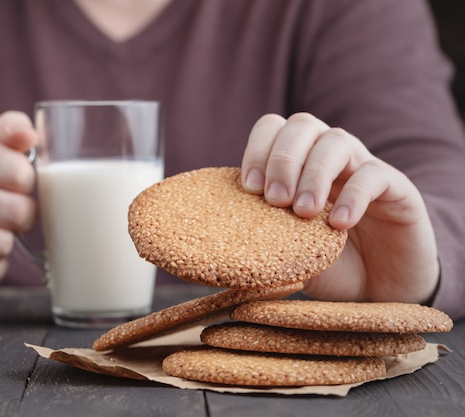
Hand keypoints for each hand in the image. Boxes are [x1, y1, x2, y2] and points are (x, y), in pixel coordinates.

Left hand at [241, 112, 438, 303]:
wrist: (381, 288)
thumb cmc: (327, 264)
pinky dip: (353, 195)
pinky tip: (338, 223)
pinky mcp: (397, 188)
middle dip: (282, 159)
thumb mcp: (286, 253)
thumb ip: (260, 241)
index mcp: (297, 164)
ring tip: (303, 213)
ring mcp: (362, 168)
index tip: (250, 188)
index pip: (272, 129)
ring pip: (336, 141)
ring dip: (313, 174)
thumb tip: (218, 251)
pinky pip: (374, 175)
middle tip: (275, 201)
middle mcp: (328, 157)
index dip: (257, 150)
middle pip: (302, 125)